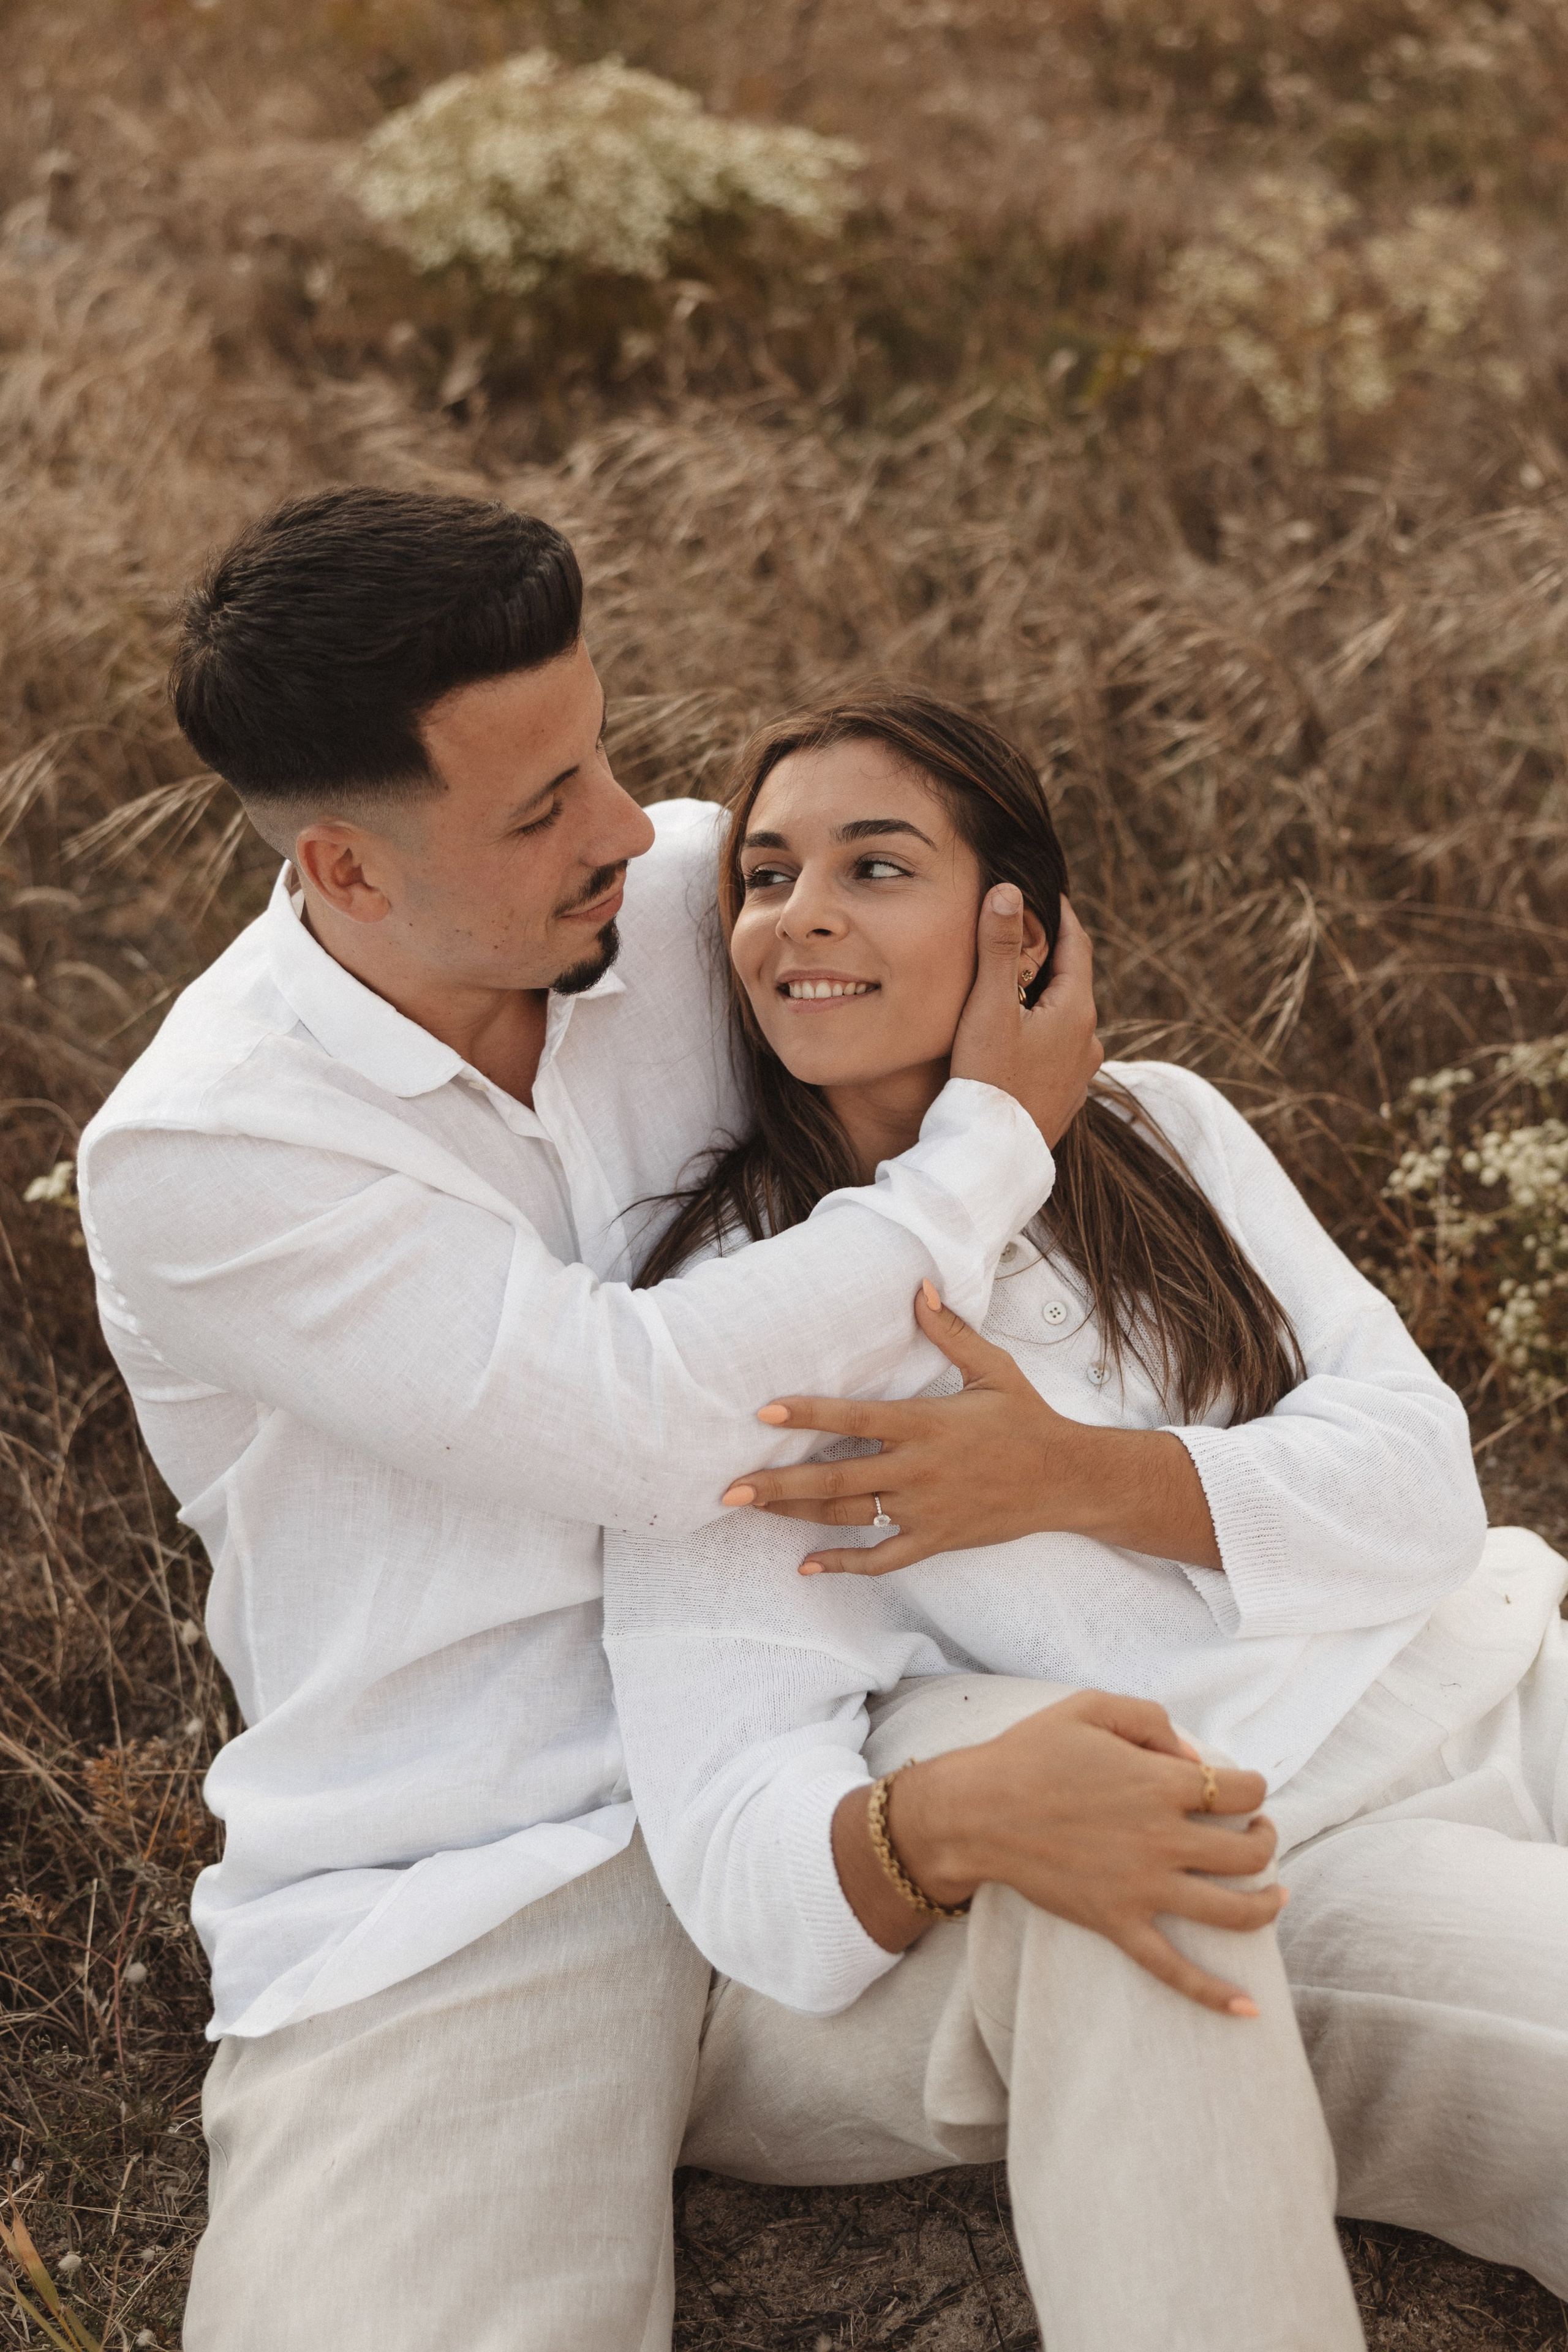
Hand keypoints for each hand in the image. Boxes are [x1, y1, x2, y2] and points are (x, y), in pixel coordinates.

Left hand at [721, 1289, 1220, 1574]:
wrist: (1069, 1479)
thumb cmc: (1027, 1419)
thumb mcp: (992, 1368)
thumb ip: (949, 1331)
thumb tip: (918, 1287)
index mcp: (928, 1424)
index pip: (856, 1418)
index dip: (809, 1413)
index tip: (764, 1411)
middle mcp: (920, 1471)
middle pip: (837, 1479)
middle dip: (778, 1484)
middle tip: (729, 1488)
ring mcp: (926, 1511)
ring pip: (849, 1516)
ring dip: (797, 1516)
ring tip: (751, 1510)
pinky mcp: (937, 1540)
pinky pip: (883, 1558)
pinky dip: (844, 1565)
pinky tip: (806, 1565)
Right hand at [833, 1690, 1283, 2014]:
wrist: (976, 1811)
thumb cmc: (1030, 1753)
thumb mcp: (1090, 1707)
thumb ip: (1151, 1720)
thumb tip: (1193, 1756)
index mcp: (1160, 1783)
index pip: (1241, 1790)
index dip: (1253, 1787)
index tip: (1242, 1788)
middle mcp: (1162, 1839)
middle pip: (1248, 1852)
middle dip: (1265, 1839)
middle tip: (1257, 1831)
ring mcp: (1142, 1888)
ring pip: (1232, 1911)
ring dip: (1266, 1905)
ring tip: (1274, 1894)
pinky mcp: (1117, 1923)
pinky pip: (1173, 1968)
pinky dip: (1213, 1993)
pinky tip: (1247, 2008)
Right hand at [951, 890, 1100, 1148]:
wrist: (992, 1157)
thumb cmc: (988, 1080)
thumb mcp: (988, 1006)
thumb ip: (997, 947)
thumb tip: (1008, 890)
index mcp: (1077, 1010)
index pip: (1078, 945)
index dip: (1061, 915)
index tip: (1046, 893)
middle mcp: (1088, 1041)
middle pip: (1073, 983)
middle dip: (1049, 957)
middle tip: (1024, 933)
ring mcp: (1080, 1074)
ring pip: (1066, 1021)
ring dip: (1045, 999)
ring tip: (1015, 987)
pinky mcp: (1065, 1100)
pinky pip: (1058, 1053)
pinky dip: (1042, 1035)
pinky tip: (1018, 1041)